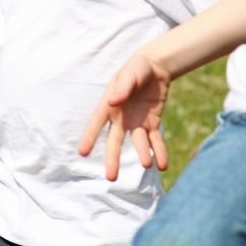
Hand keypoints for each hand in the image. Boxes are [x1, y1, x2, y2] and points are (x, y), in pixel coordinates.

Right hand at [78, 54, 172, 180]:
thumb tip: (113, 100)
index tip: (82, 153)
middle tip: (111, 178)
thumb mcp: (131, 74)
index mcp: (109, 105)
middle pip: (115, 141)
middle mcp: (121, 118)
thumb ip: (123, 87)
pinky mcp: (151, 124)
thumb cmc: (138, 68)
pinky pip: (155, 141)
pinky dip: (159, 152)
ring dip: (142, 154)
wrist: (156, 68)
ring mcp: (136, 123)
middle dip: (113, 159)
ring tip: (148, 164)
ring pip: (138, 143)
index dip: (89, 137)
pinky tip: (163, 165)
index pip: (96, 123)